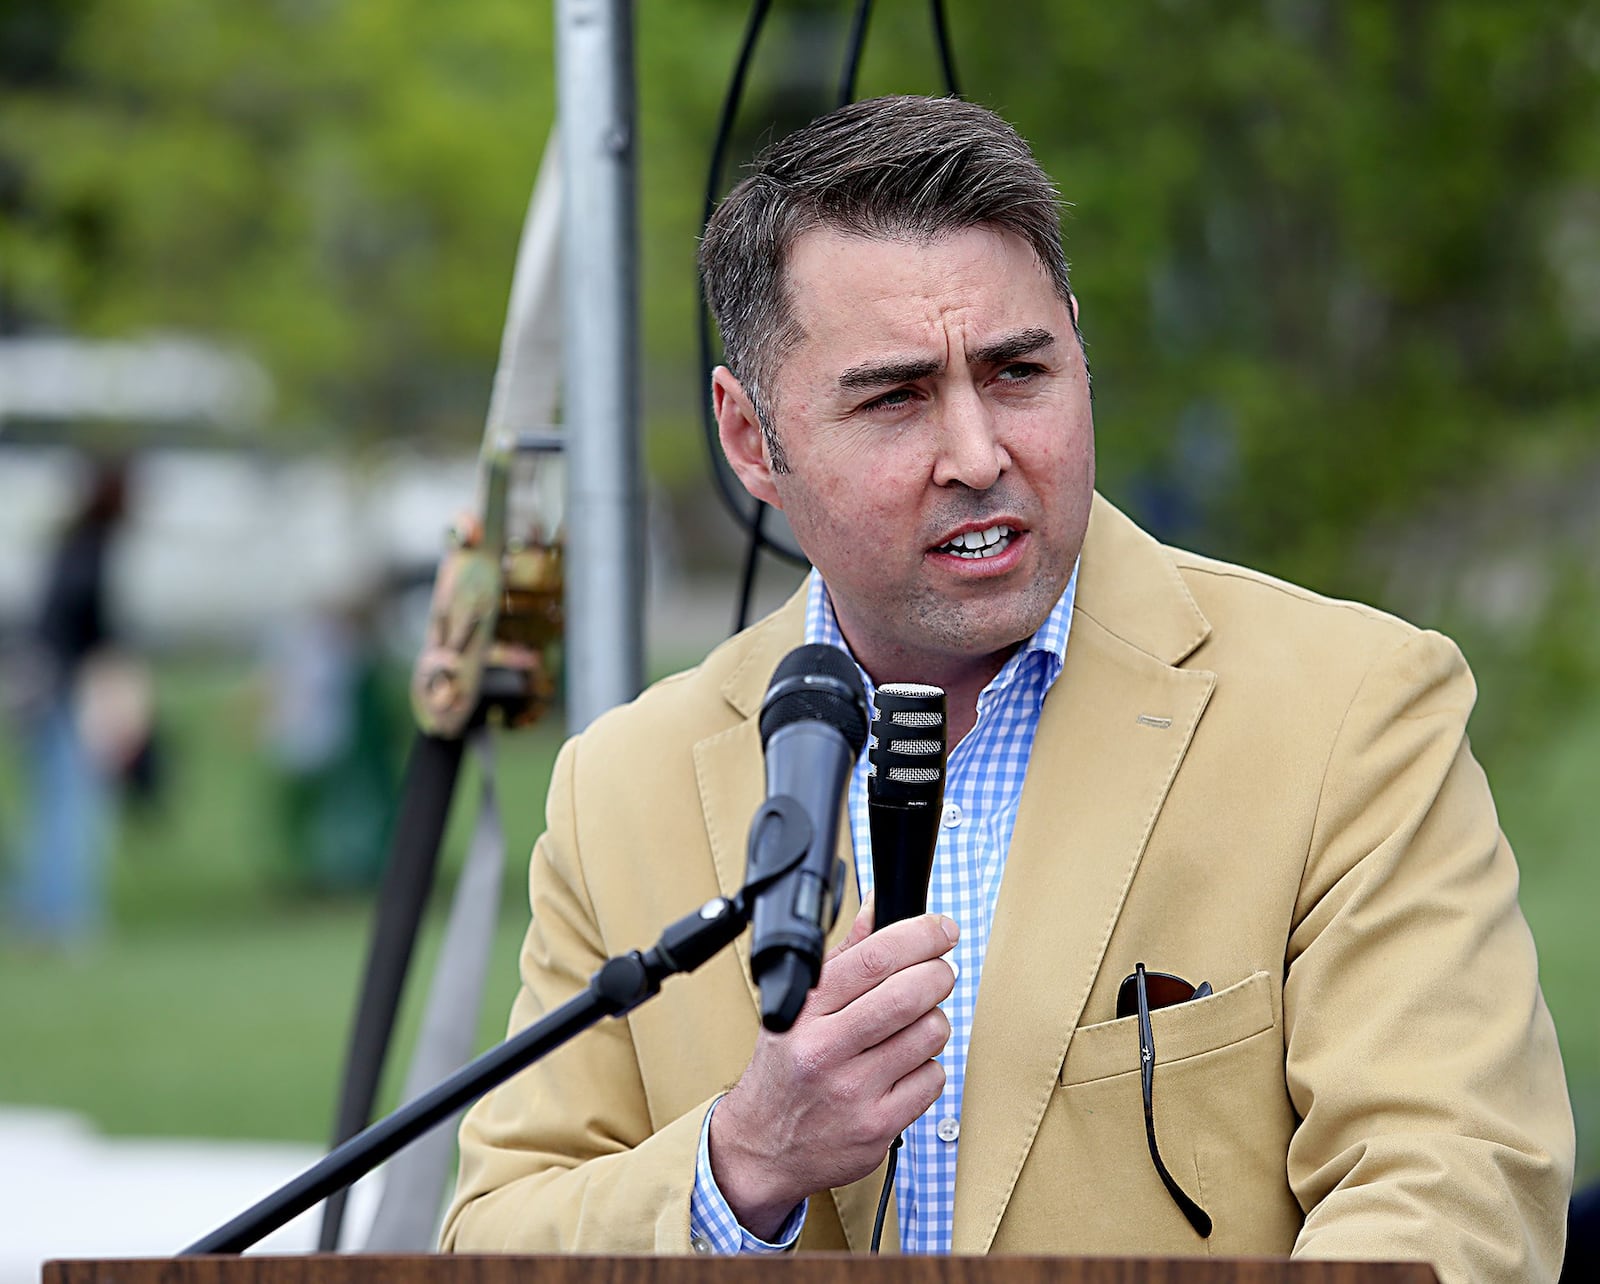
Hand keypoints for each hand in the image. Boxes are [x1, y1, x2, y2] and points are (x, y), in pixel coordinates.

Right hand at [708, 896, 957, 1239]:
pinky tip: (904, 1068)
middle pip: (909, 994)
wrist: (761, 1148)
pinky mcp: (878, 1127)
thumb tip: (876, 908)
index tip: (942, 929)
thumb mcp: (796, 1006)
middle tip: (939, 973)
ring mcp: (853, 1091)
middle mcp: (825, 1049)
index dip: (919, 936)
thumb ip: (842, 957)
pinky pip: (933, 1079)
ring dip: (933, 1023)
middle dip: (939, 975)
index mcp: (803, 1011)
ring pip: (930, 1034)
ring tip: (911, 1027)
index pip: (873, 959)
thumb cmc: (784, 1071)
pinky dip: (928, 1068)